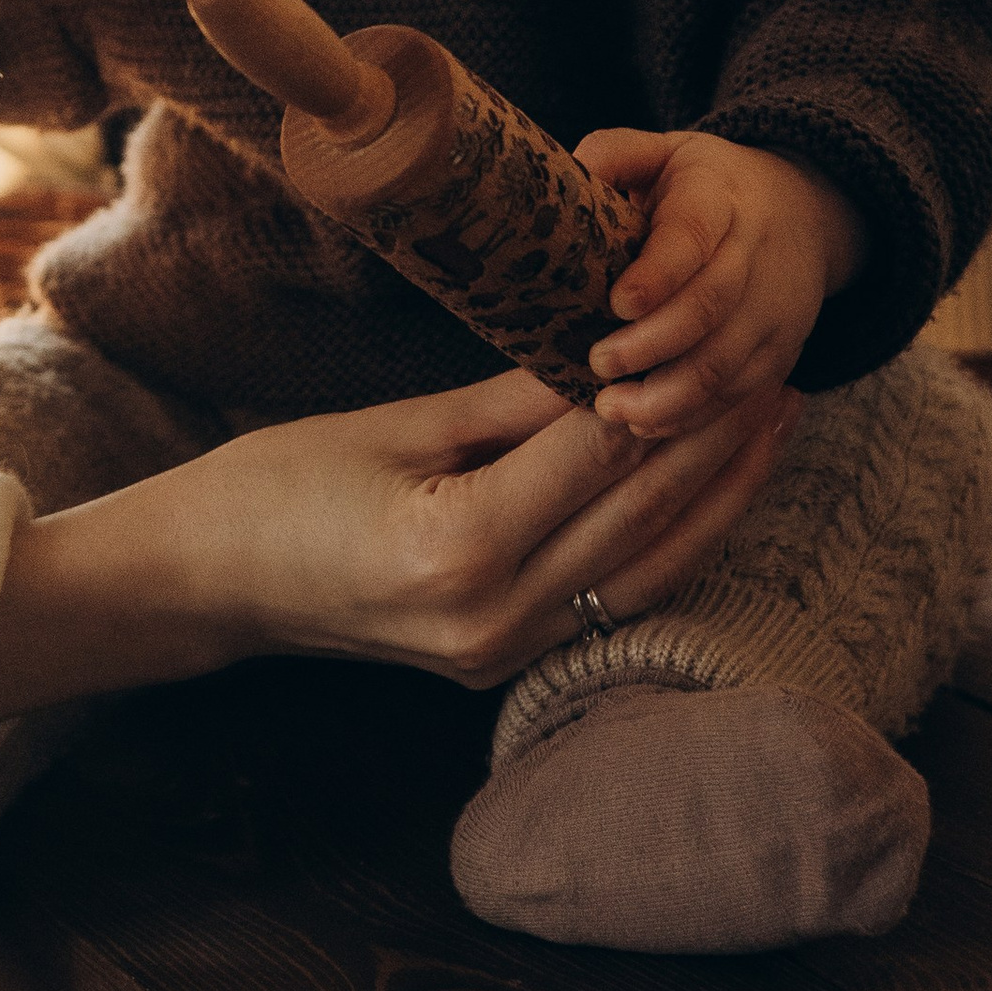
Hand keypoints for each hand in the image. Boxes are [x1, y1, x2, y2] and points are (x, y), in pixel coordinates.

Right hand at [191, 369, 797, 686]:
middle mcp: (493, 615)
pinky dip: (672, 540)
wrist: (210, 584)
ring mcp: (502, 651)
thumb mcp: (391, 428)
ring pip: (649, 566)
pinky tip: (712, 490)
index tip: (722, 328)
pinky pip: (616, 597)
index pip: (597, 454)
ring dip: (719, 494)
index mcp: (457, 547)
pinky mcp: (503, 662)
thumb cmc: (276, 488)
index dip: (668, 388)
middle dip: (717, 436)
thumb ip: (509, 402)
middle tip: (782, 366)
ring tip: (774, 423)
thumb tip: (608, 350)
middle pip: (641, 513)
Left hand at [578, 127, 864, 435]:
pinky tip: (646, 425)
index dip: (657, 274)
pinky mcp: (782, 352)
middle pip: (709, 308)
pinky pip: (740, 397)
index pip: (691, 237)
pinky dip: (693, 419)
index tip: (616, 302)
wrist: (802, 211)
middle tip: (599, 363)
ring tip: (612, 409)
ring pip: (726, 365)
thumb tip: (570, 172)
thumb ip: (617, 154)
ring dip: (668, 397)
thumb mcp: (666, 151)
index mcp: (717, 198)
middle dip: (651, 344)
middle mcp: (754, 255)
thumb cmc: (705, 186)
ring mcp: (774, 309)